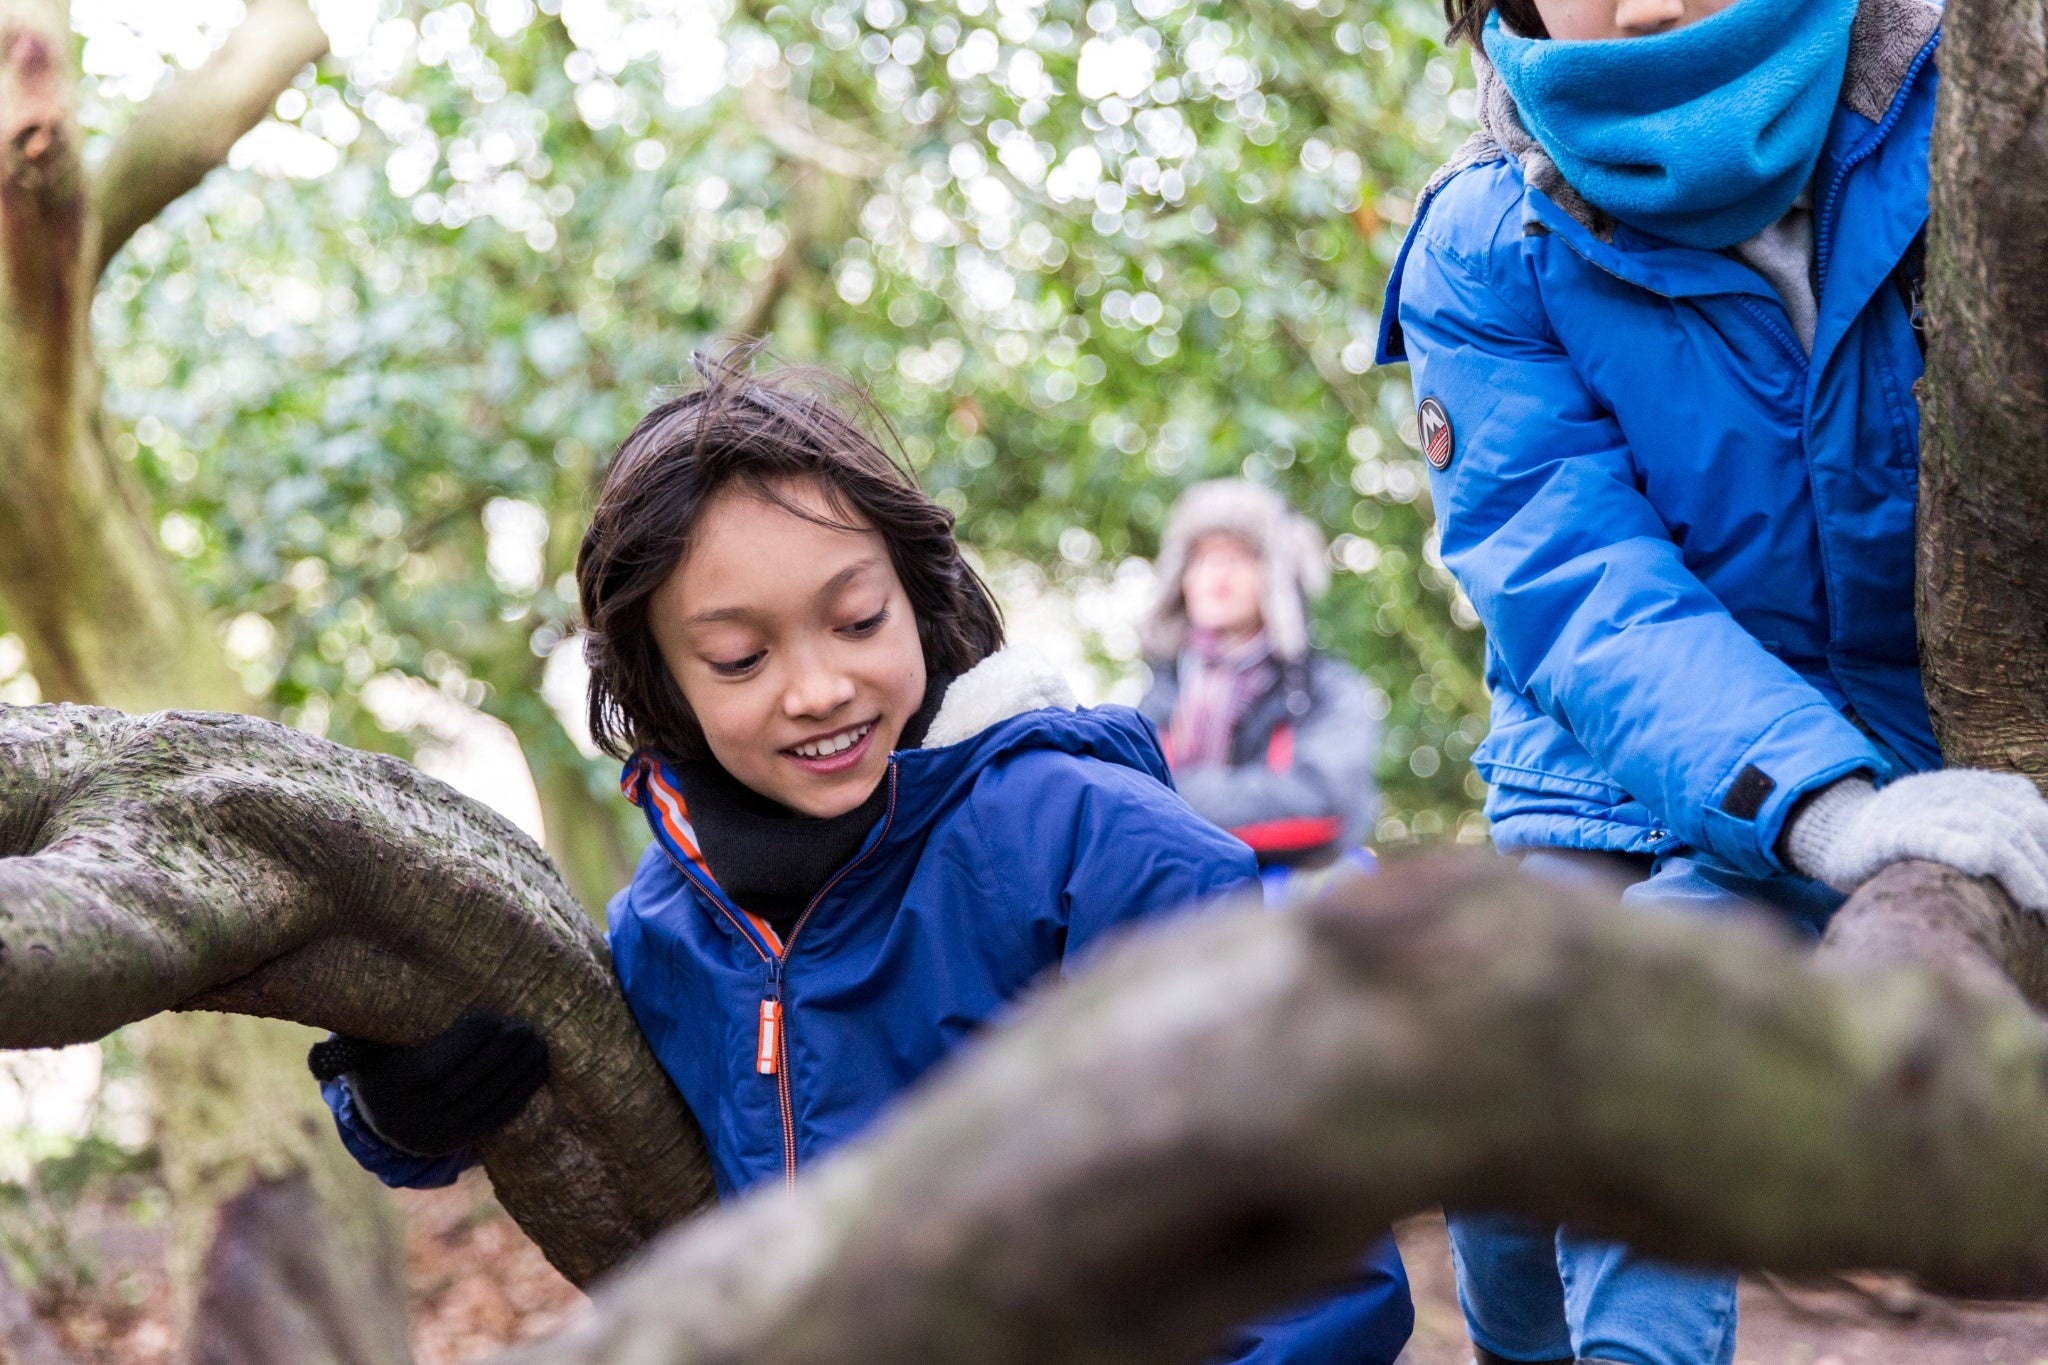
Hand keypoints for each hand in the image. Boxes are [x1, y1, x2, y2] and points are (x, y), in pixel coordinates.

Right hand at [307, 1013, 548, 1156]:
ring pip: (485, 1102)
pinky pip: (493, 1119)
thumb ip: (387, 1013)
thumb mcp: (372, 1035)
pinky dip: (520, 1094)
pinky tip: (538, 1070)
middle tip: (526, 1027)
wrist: (376, 1111)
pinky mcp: (454, 1144)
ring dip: (519, 1072)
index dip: (468, 1040)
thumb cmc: (381, 1054)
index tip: (493, 1017)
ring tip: (539, 1044)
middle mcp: (407, 1118)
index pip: (434, 1067)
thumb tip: (411, 963)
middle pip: (465, 1084)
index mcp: (386, 1087)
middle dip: (502, 1053)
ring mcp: (432, 1136)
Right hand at [1783, 770, 2047, 910]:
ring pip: (1986, 833)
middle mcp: (1946, 791)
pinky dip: (1959, 846)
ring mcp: (1918, 810)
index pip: (2023, 803)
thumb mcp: (1946, 820)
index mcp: (1963, 785)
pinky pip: (1930, 836)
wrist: (1831, 833)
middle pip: (2013, 824)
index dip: (2044, 839)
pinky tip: (1982, 861)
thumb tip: (2025, 845)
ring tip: (2040, 903)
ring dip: (2022, 870)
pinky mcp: (1890, 834)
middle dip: (2041, 865)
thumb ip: (1986, 823)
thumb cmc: (1897, 840)